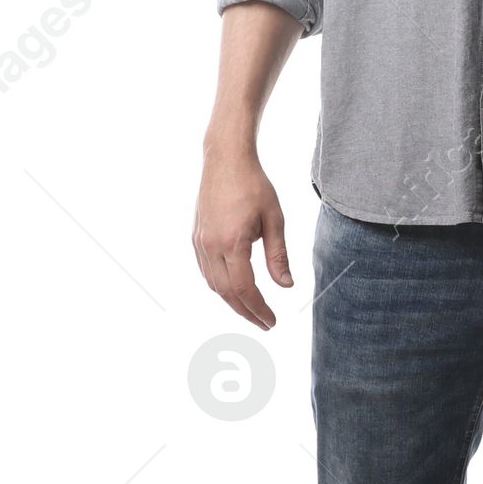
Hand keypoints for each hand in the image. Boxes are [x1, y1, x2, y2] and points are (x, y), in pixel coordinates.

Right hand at [192, 149, 291, 328]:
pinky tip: (233, 288)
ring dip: (232, 301)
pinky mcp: (196, 237)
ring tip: (251, 309)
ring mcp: (200, 242)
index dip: (258, 309)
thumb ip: (278, 256)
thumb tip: (286, 286)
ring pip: (213, 284)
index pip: (244, 288)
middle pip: (226, 292)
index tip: (272, 321)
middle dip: (246, 312)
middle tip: (264, 323)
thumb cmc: (253, 185)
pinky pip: (206, 270)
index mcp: (232, 242)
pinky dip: (220, 285)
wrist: (226, 160)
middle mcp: (211, 245)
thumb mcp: (274, 219)